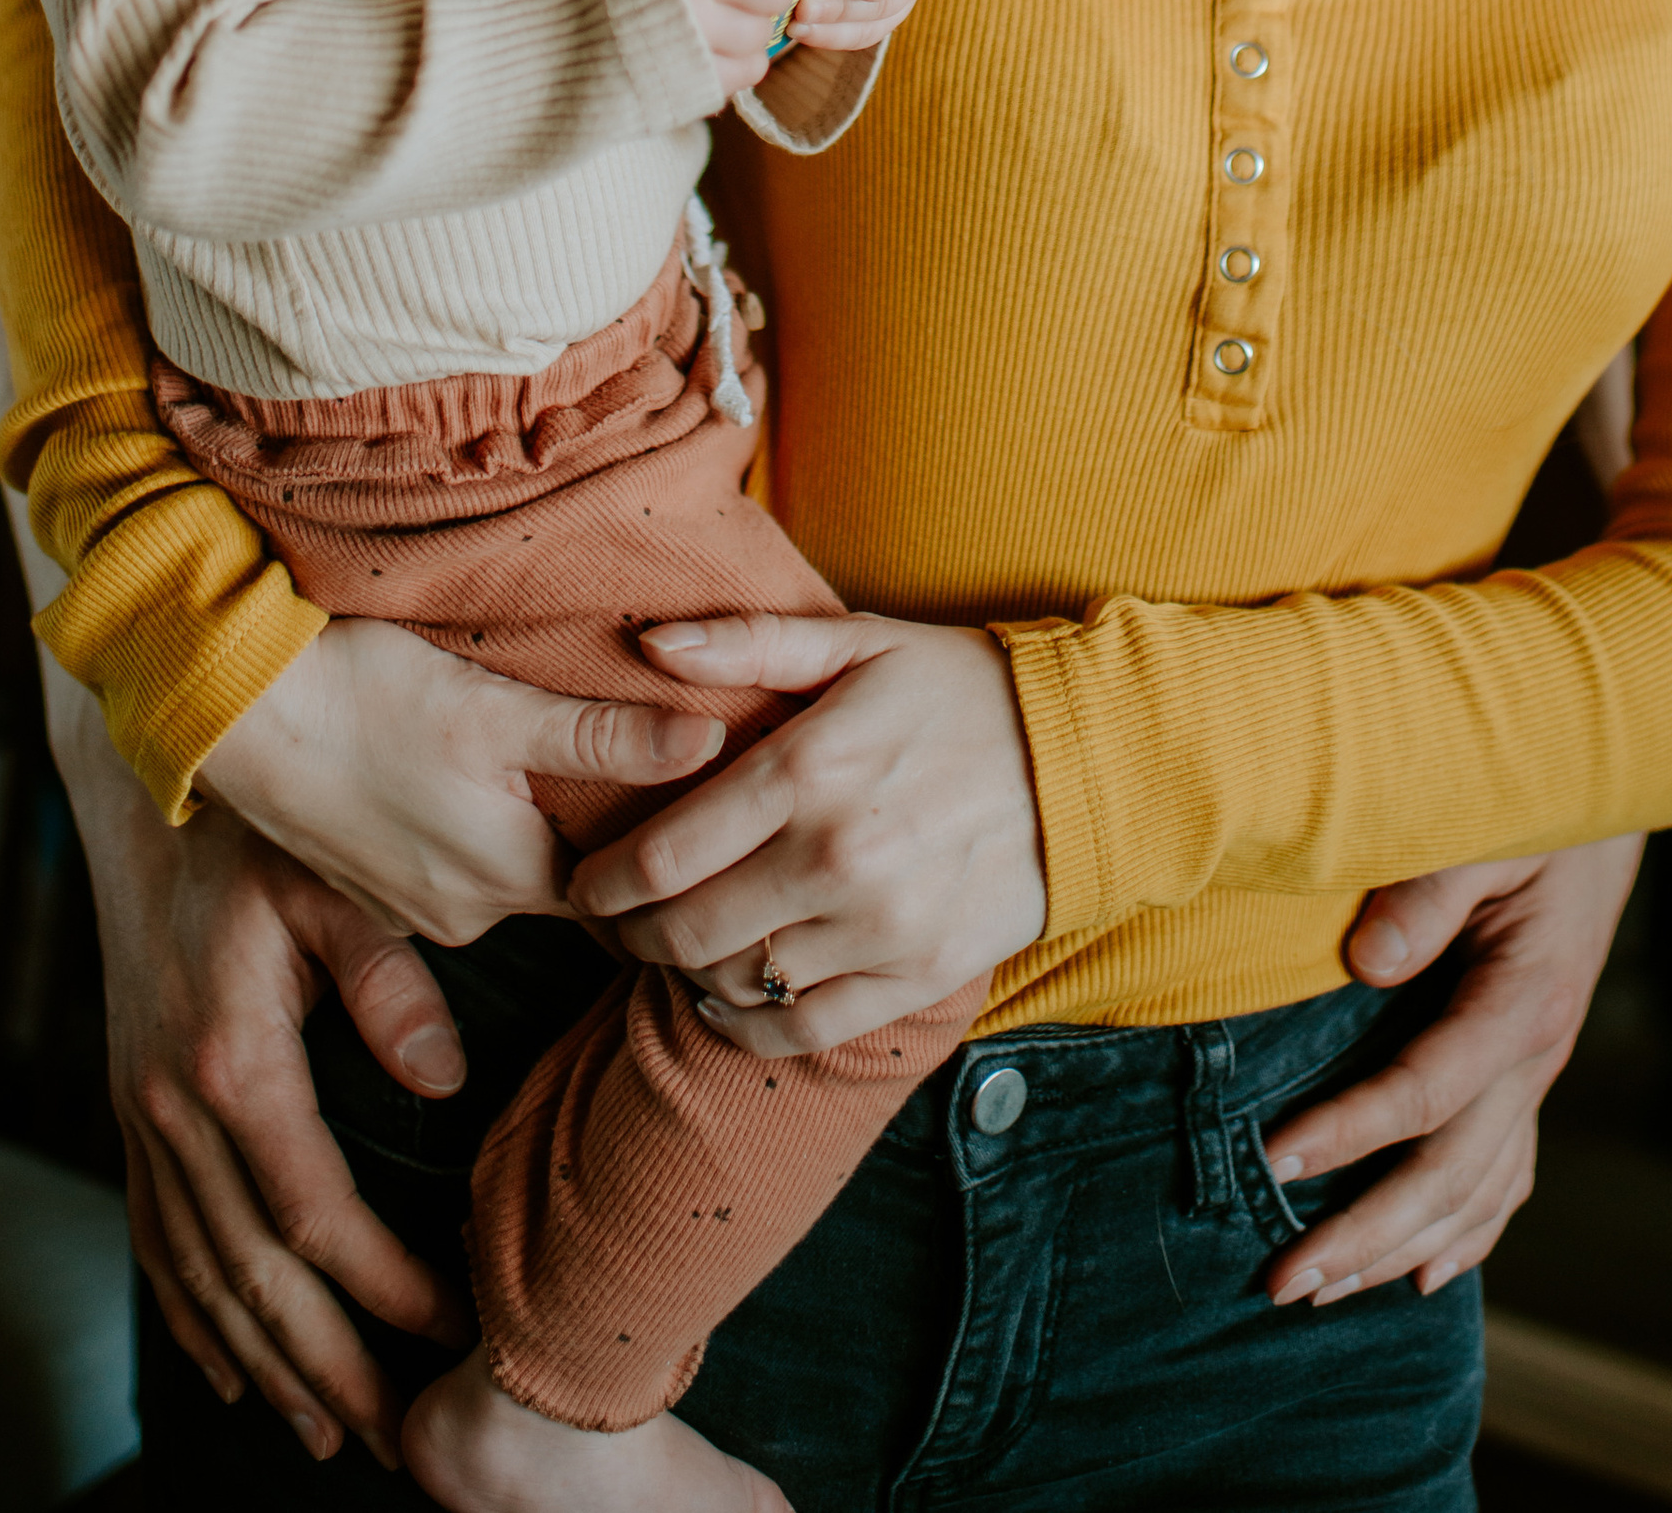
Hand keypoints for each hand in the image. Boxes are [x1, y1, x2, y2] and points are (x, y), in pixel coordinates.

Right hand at [46, 658, 467, 1469]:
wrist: (142, 783)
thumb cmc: (255, 828)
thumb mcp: (332, 882)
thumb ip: (389, 980)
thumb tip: (445, 1081)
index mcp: (232, 1062)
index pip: (315, 1215)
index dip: (382, 1288)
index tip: (452, 1329)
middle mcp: (173, 1106)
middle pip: (253, 1276)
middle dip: (328, 1369)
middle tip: (397, 1441)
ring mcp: (140, 1112)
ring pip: (201, 1272)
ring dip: (265, 1362)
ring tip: (331, 1433)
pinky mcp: (130, 1102)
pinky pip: (157, 1236)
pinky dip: (195, 1312)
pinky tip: (232, 1366)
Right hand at [196, 610, 726, 946]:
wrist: (233, 708)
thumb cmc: (364, 696)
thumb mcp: (497, 708)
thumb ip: (604, 736)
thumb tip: (709, 745)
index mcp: (511, 878)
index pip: (628, 888)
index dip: (670, 853)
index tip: (713, 818)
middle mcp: (467, 913)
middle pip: (574, 882)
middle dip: (615, 839)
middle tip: (662, 776)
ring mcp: (414, 906)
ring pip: (514, 871)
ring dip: (544, 828)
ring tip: (581, 764)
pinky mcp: (375, 881)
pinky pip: (459, 866)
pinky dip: (486, 828)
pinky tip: (486, 775)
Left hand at [567, 610, 1048, 1048]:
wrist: (1085, 757)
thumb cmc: (959, 689)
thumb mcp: (858, 643)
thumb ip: (748, 641)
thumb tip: (651, 644)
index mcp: (809, 769)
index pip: (665, 856)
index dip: (605, 884)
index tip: (586, 886)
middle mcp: (836, 856)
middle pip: (687, 932)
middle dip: (632, 937)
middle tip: (618, 927)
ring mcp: (879, 924)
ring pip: (739, 982)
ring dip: (690, 975)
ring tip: (677, 952)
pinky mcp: (918, 972)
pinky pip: (804, 1029)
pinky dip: (750, 1025)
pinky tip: (734, 998)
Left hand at [1261, 835, 1642, 1306]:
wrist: (1602, 812)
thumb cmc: (1533, 815)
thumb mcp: (1485, 836)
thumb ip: (1429, 893)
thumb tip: (1368, 961)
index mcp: (1522, 1003)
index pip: (1426, 1091)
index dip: (1349, 1132)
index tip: (1271, 1159)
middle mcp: (1535, 1058)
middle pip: (1450, 1174)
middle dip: (1365, 1233)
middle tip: (1284, 1280)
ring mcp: (1536, 1077)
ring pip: (1475, 1194)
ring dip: (1399, 1250)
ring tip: (1323, 1292)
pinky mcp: (1528, 1077)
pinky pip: (1504, 1178)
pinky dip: (1466, 1235)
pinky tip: (1425, 1273)